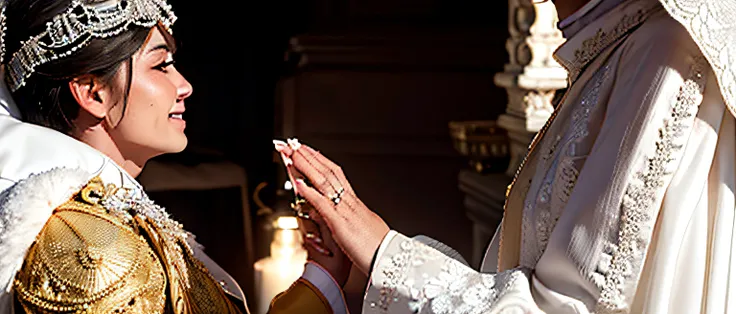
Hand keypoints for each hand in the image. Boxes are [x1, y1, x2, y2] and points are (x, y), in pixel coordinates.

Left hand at [274, 139, 389, 274]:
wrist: (390, 259)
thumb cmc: (377, 248)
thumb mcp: (362, 227)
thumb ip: (349, 218)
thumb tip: (340, 214)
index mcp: (354, 203)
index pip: (335, 174)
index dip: (321, 160)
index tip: (308, 150)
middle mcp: (350, 202)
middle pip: (328, 173)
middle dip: (309, 157)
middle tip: (293, 144)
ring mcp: (345, 211)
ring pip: (324, 183)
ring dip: (306, 167)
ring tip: (292, 154)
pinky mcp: (340, 224)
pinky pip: (323, 204)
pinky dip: (309, 192)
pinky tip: (298, 183)